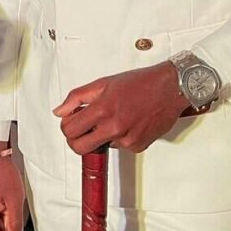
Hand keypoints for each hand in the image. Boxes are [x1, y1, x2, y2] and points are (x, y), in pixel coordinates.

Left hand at [53, 61, 185, 154]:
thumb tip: (60, 111)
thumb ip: (77, 97)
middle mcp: (114, 127)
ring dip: (101, 135)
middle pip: (79, 147)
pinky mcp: (137, 147)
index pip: (70, 130)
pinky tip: (127, 122)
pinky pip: (119, 146)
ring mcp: (127, 140)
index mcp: (103, 109)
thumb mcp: (103, 83)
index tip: (70, 120)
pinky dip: (118, 137)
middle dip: (76, 139)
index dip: (66, 125)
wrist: (170, 88)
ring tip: (113, 116)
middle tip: (82, 127)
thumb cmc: (140, 83)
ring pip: (101, 145)